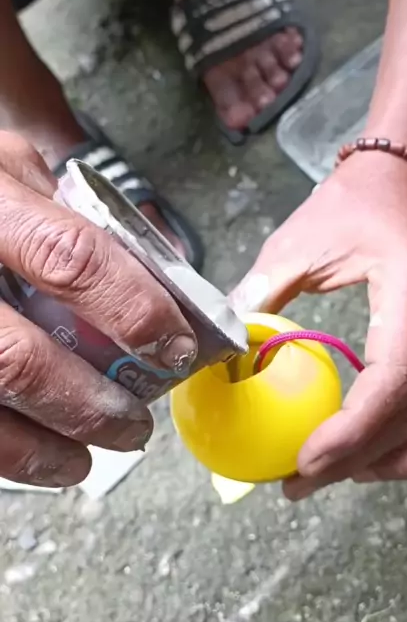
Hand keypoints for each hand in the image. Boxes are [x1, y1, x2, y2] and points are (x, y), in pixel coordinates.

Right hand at [0, 132, 197, 487]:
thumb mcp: (6, 165)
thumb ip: (68, 211)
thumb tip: (152, 266)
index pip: (70, 259)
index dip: (133, 308)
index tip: (175, 345)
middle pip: (20, 358)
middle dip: (91, 403)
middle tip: (134, 422)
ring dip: (44, 445)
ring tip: (86, 455)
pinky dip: (4, 448)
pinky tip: (31, 454)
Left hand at [233, 151, 406, 498]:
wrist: (406, 180)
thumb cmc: (355, 204)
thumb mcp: (298, 242)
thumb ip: (259, 294)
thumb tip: (221, 347)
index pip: (392, 382)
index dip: (350, 435)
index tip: (303, 461)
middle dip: (361, 461)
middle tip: (304, 478)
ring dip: (402, 461)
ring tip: (343, 472)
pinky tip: (378, 448)